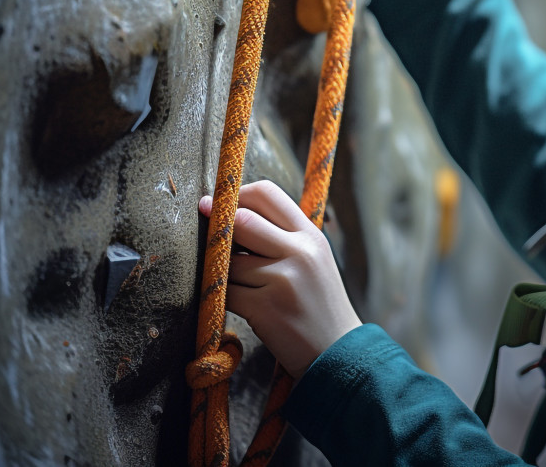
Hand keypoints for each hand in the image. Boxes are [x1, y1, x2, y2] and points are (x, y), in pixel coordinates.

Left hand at [199, 180, 361, 378]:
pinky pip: (224, 292)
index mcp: (311, 235)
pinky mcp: (264, 308)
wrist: (337, 352)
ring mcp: (282, 280)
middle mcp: (300, 252)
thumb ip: (280, 237)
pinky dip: (221, 297)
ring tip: (237, 284)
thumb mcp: (312, 260)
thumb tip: (227, 215)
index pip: (267, 193)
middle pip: (242, 221)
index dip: (237, 196)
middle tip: (208, 237)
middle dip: (220, 229)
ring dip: (221, 272)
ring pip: (228, 261)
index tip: (219, 208)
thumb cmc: (317, 303)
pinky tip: (237, 304)